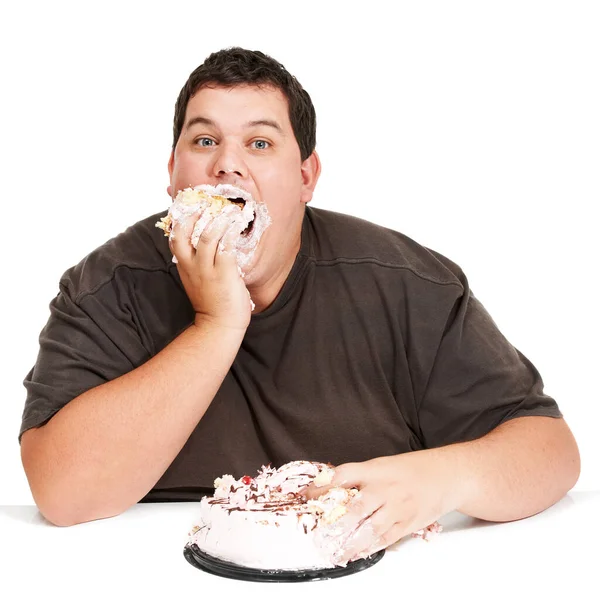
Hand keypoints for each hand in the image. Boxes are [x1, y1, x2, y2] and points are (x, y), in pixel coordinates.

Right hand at [169, 209, 252, 330]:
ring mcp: (207, 268)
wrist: (219, 326)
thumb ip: (199, 264)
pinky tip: (237, 224)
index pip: (175, 237)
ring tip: (229, 210)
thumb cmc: (213, 304)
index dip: (181, 219)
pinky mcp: (224, 272)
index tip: (191, 206)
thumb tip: (209, 246)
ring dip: (218, 219)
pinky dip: (231, 232)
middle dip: (194, 214)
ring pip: (207, 235)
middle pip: (183, 232)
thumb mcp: (198, 281)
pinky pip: (226, 245)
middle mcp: (192, 265)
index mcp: (185, 266)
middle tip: (207, 203)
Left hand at [305, 451, 461, 563]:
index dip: (322, 486)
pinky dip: (369, 548)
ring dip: (350, 542)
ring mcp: (397, 507)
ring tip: (333, 552)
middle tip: (318, 533)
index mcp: (375, 470)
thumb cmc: (410, 469)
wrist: (444, 476)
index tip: (306, 496)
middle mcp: (385, 489)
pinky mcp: (407, 523)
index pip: (343, 476)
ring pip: (370, 528)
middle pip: (356, 507)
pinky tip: (356, 553)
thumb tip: (329, 486)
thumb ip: (359, 476)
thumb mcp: (381, 465)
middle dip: (335, 522)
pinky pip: (385, 538)